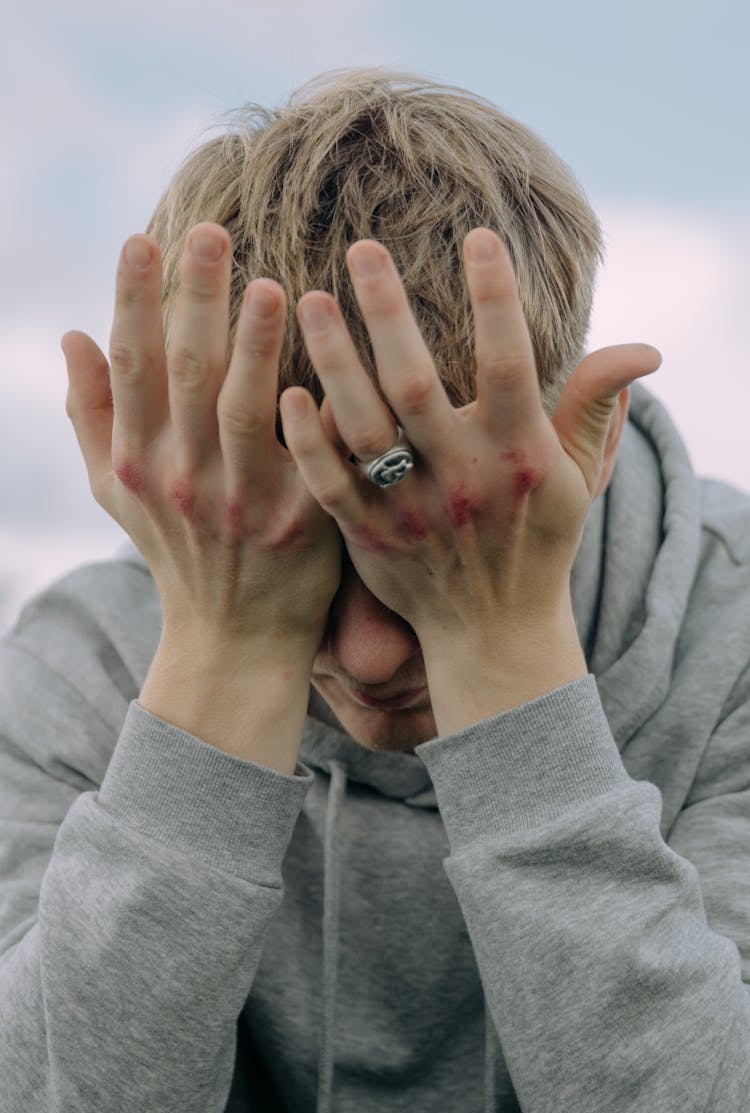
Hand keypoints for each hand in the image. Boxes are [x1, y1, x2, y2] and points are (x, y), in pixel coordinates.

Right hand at [63, 223, 341, 660]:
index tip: (142, 238)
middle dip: (194, 299)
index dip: (132, 301)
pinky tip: (332, 364)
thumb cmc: (176, 550)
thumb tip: (71, 334)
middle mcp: (184, 477)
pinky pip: (312, 455)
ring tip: (270, 287)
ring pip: (246, 410)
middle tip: (210, 232)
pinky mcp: (301, 521)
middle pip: (186, 373)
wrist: (235, 636)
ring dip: (255, 347)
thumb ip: (91, 413)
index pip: (129, 366)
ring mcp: (243, 501)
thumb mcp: (117, 490)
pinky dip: (319, 411)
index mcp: (138, 460)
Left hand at [279, 229, 660, 727]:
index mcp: (518, 456)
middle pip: (415, 384)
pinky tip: (287, 392)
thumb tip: (645, 348)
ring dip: (334, 360)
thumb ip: (597, 406)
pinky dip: (307, 440)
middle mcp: (461, 479)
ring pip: (362, 426)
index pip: (509, 363)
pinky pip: (328, 482)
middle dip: (388, 312)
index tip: (479, 235)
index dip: (497, 298)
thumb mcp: (578, 478)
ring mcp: (408, 510)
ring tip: (308, 298)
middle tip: (362, 247)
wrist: (491, 634)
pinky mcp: (367, 536)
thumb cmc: (537, 542)